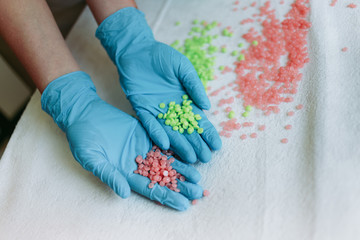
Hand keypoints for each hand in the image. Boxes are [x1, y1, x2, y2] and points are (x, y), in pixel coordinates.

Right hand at [41, 71, 202, 210]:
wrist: (85, 114)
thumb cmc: (83, 138)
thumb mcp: (92, 159)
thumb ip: (109, 175)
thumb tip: (125, 193)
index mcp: (125, 174)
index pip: (150, 189)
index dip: (167, 197)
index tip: (184, 205)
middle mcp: (137, 164)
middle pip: (163, 178)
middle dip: (181, 186)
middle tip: (199, 192)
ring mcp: (143, 149)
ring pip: (167, 162)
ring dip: (183, 170)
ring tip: (198, 177)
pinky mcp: (146, 134)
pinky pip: (164, 143)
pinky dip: (177, 149)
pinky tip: (190, 154)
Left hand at [96, 7, 221, 163]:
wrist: (137, 51)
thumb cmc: (162, 57)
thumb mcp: (183, 68)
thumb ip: (194, 86)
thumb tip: (207, 107)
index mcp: (185, 100)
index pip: (199, 120)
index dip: (208, 133)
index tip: (217, 145)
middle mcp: (172, 109)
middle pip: (186, 131)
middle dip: (196, 144)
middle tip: (205, 159)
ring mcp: (157, 111)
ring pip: (170, 132)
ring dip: (179, 145)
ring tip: (190, 158)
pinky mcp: (141, 110)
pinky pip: (150, 124)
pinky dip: (157, 133)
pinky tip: (165, 144)